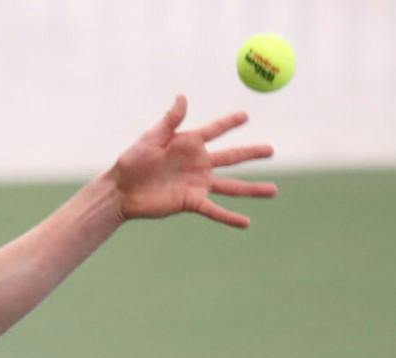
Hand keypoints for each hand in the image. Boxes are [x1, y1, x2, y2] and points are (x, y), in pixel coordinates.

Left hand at [110, 95, 276, 228]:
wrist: (121, 190)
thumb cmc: (133, 161)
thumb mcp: (152, 137)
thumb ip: (170, 120)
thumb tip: (182, 97)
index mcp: (189, 143)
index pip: (215, 130)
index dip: (229, 123)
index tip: (245, 115)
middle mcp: (198, 163)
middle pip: (232, 158)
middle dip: (252, 153)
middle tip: (272, 150)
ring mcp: (197, 184)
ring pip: (231, 186)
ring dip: (253, 189)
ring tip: (274, 191)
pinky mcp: (191, 202)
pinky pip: (215, 210)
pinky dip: (230, 217)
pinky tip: (246, 222)